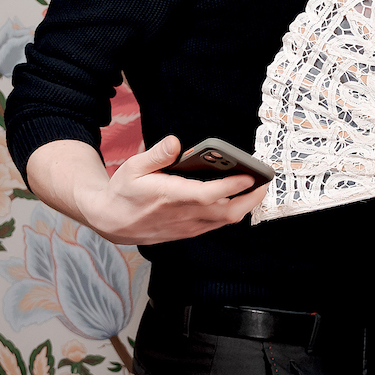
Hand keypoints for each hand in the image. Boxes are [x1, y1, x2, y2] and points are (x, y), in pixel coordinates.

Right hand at [31, 135, 265, 245]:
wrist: (110, 221)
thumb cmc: (123, 191)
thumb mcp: (133, 167)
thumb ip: (157, 155)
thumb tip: (175, 142)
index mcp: (171, 197)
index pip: (210, 194)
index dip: (233, 185)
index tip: (249, 174)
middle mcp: (183, 215)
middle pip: (227, 212)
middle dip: (250, 199)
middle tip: (264, 183)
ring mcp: (187, 227)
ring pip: (224, 221)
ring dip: (243, 206)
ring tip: (256, 189)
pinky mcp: (187, 233)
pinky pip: (215, 225)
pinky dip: (230, 213)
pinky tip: (235, 200)